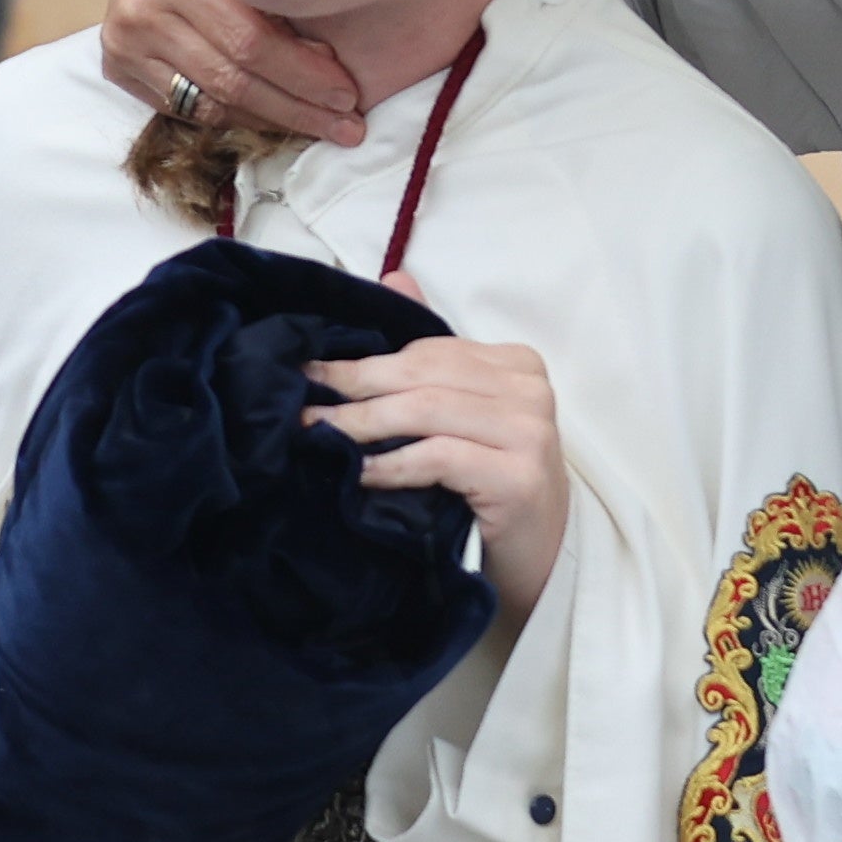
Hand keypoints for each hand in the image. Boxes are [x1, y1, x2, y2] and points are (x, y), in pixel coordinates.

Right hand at [101, 0, 369, 147]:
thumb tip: (327, 65)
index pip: (252, 41)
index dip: (305, 76)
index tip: (349, 96)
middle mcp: (144, 5)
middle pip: (232, 79)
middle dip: (297, 108)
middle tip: (346, 126)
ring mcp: (124, 38)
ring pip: (210, 103)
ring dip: (271, 122)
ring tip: (318, 127)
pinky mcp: (116, 63)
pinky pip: (186, 108)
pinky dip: (235, 118)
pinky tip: (272, 119)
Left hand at [313, 283, 568, 613]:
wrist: (537, 562)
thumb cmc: (492, 487)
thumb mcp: (463, 416)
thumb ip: (433, 355)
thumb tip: (395, 279)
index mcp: (517, 364)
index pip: (430, 352)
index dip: (368, 361)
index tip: (312, 371)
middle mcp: (531, 390)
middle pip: (424, 376)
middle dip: (355, 385)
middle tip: (304, 397)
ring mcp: (532, 432)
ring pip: (426, 411)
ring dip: (363, 423)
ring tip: (318, 433)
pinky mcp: (520, 477)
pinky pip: (439, 456)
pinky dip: (391, 463)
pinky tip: (358, 472)